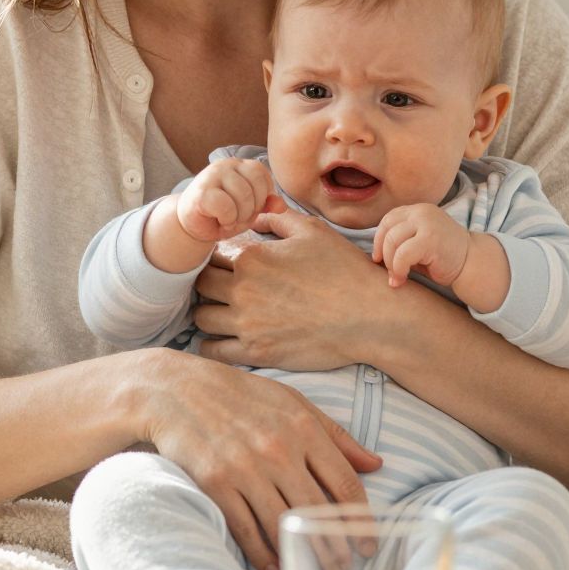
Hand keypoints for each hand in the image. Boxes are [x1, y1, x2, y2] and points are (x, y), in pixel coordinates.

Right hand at [140, 352, 381, 569]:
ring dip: (301, 556)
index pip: (343, 483)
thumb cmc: (242, 395)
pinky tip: (274, 569)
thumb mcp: (294, 403)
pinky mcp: (215, 484)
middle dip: (333, 547)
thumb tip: (376, 464)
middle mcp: (278, 450)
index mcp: (303, 428)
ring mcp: (245, 469)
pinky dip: (262, 554)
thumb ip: (336, 436)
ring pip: (282, 525)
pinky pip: (245, 529)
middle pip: (316, 511)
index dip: (359, 520)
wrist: (178, 390)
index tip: (367, 544)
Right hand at [174, 158, 283, 244]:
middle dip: (253, 208)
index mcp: (240, 165)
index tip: (250, 208)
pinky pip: (226, 206)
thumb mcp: (249, 210)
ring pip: (243, 195)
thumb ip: (266, 204)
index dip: (262, 196)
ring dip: (239, 216)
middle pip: (256, 184)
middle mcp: (226, 165)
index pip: (263, 175)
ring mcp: (212, 175)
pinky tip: (219, 220)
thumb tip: (281, 205)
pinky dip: (227, 219)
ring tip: (229, 219)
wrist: (191, 225)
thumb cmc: (221, 215)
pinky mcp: (201, 192)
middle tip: (239, 216)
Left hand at [191, 209, 396, 372]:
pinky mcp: (256, 353)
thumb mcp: (313, 232)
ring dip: (208, 312)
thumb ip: (278, 220)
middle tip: (219, 287)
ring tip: (221, 311)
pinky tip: (222, 338)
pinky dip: (212, 344)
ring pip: (202, 317)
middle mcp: (242, 290)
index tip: (223, 263)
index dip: (213, 257)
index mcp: (251, 258)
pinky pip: (214, 350)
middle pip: (199, 286)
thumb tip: (257, 216)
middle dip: (206, 283)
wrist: (369, 316)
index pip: (210, 255)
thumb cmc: (344, 270)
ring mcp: (247, 324)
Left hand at [370, 203, 471, 288]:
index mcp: (418, 210)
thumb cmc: (443, 257)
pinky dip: (398, 269)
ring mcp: (427, 223)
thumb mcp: (418, 242)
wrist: (472, 264)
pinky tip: (402, 279)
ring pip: (393, 242)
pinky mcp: (430, 239)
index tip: (379, 259)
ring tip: (397, 277)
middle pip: (388, 230)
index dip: (379, 240)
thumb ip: (400, 241)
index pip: (388, 220)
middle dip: (384, 255)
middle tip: (390, 273)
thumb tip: (374, 255)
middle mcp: (422, 212)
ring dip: (390, 264)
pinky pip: (402, 254)